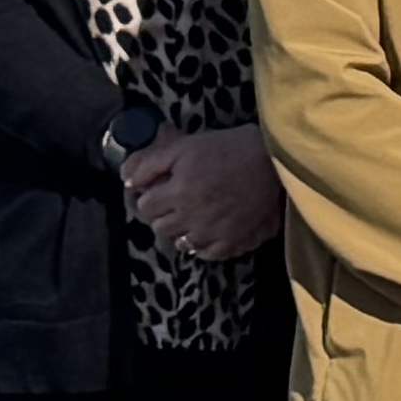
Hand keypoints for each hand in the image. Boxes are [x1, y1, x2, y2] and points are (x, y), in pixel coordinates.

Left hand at [120, 124, 283, 261]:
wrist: (273, 160)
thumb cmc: (228, 149)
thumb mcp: (185, 146)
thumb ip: (150, 163)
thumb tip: (128, 181)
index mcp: (177, 192)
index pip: (145, 207)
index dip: (149, 197)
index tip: (158, 191)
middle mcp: (192, 217)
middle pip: (160, 228)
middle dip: (162, 215)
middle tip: (174, 203)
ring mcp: (214, 232)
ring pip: (182, 243)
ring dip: (181, 231)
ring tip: (192, 217)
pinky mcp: (235, 240)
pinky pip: (208, 254)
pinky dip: (203, 246)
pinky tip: (207, 232)